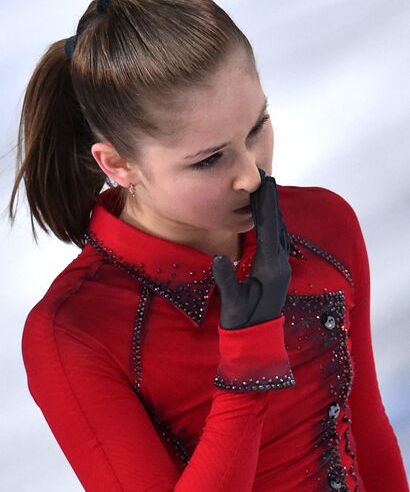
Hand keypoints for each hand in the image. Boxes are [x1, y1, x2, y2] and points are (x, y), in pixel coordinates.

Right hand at [212, 168, 291, 329]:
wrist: (257, 340)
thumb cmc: (242, 321)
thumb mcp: (232, 302)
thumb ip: (226, 279)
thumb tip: (218, 256)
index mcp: (270, 268)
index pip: (269, 230)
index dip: (266, 206)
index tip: (263, 185)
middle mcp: (280, 264)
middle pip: (278, 226)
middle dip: (271, 202)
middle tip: (266, 179)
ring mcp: (282, 268)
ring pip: (281, 233)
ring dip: (274, 212)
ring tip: (267, 193)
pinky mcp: (279, 271)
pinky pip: (280, 241)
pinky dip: (275, 225)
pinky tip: (270, 221)